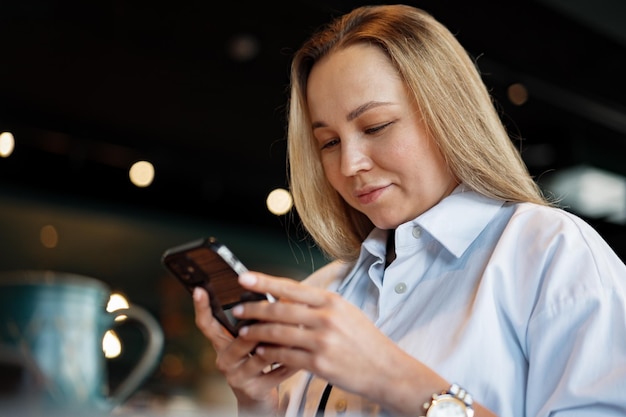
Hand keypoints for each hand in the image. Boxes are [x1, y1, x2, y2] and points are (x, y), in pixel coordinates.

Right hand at [192, 287, 296, 415]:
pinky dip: (291, 362)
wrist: (257, 399)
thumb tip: (276, 294)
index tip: (200, 289)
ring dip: (282, 344)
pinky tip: (302, 354)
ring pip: (261, 356)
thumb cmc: (256, 362)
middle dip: (263, 326)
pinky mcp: (254, 390)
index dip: (202, 307)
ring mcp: (237, 377)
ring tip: (298, 332)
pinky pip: (276, 373)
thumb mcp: (250, 342)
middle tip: (280, 312)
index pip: (206, 324)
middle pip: (242, 338)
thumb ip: (254, 322)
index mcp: (221, 343)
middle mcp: (224, 359)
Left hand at [232, 272, 421, 401]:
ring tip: (244, 330)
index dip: (265, 282)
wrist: (387, 370)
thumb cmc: (365, 341)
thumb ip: (318, 305)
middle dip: (253, 308)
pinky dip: (269, 353)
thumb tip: (287, 297)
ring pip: (278, 333)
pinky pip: (285, 356)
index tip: (244, 278)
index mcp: (332, 301)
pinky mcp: (319, 363)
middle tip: (236, 308)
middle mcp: (326, 318)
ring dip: (257, 331)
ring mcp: (322, 341)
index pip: (291, 287)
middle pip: (280, 309)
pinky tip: (260, 351)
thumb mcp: (346, 313)